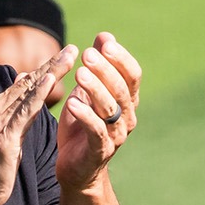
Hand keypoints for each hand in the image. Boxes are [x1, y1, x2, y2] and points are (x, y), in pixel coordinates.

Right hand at [0, 44, 77, 204]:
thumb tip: (26, 101)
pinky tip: (51, 81)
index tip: (65, 57)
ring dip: (50, 72)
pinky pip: (25, 112)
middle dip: (52, 65)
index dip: (45, 70)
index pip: (24, 85)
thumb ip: (15, 120)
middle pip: (28, 82)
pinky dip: (38, 94)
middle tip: (72, 49)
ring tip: (69, 57)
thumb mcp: (5, 139)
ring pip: (28, 91)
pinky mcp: (4, 137)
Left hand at [56, 32, 141, 191]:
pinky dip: (85, 115)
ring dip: (95, 89)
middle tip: (87, 54)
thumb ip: (98, 67)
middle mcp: (127, 117)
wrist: (76, 169)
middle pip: (122, 89)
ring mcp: (116, 135)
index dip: (121, 58)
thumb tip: (105, 36)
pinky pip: (96, 131)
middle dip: (105, 70)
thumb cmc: (81, 127)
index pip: (132, 75)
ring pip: (110, 108)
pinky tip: (71, 102)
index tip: (105, 42)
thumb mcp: (87, 93)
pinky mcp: (100, 151)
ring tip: (79, 73)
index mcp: (127, 101)